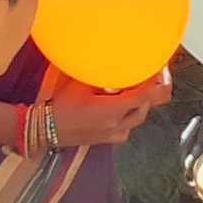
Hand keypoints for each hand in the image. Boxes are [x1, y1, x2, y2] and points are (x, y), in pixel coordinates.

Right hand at [50, 69, 171, 146]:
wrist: (45, 129)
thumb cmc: (61, 107)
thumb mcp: (80, 84)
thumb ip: (101, 74)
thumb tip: (114, 62)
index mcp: (112, 110)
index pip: (143, 95)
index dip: (153, 81)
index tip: (156, 70)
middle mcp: (116, 125)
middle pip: (144, 108)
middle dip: (149, 92)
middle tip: (147, 78)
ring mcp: (111, 134)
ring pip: (137, 120)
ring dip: (140, 105)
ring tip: (135, 91)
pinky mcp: (105, 139)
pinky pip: (126, 131)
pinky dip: (129, 119)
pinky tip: (123, 110)